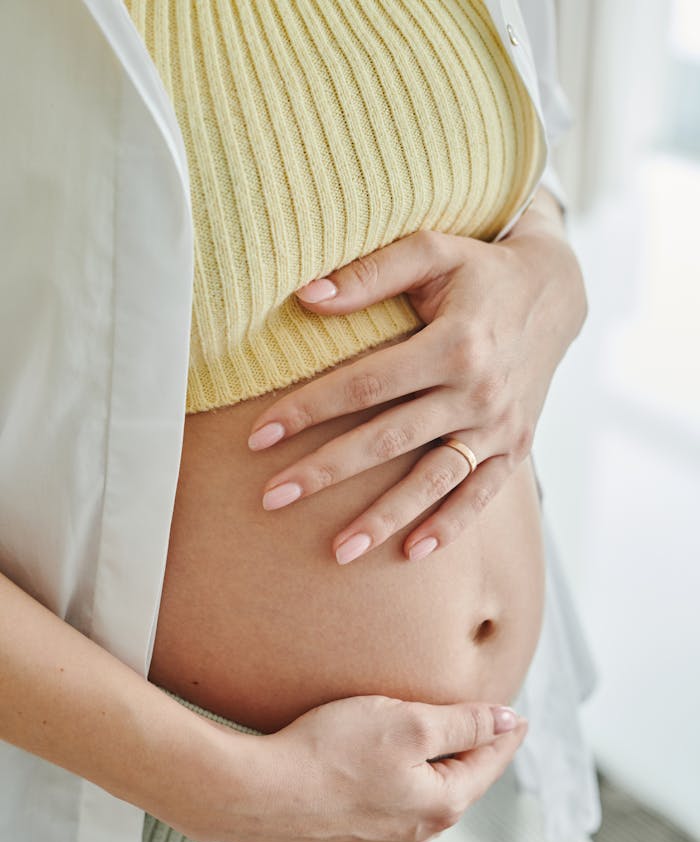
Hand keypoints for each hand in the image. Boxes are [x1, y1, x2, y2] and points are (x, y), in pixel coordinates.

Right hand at [178, 695, 527, 841]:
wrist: (255, 794)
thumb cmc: (331, 752)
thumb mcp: (408, 724)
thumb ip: (462, 725)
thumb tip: (508, 721)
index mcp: (438, 805)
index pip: (486, 765)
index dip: (503, 735)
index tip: (518, 717)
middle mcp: (412, 836)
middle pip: (453, 787)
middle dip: (468, 758)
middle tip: (479, 730)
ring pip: (416, 806)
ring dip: (428, 778)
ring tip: (430, 753)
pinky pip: (381, 818)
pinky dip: (392, 794)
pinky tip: (378, 781)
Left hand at [247, 189, 586, 563]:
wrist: (555, 295)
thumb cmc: (481, 272)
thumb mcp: (433, 251)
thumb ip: (372, 274)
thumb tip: (305, 295)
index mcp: (455, 344)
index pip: (365, 385)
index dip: (309, 409)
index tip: (259, 436)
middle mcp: (478, 392)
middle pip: (388, 440)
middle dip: (327, 472)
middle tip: (273, 498)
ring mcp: (499, 426)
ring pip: (433, 480)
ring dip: (385, 517)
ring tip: (338, 550)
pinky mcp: (515, 447)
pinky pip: (480, 494)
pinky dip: (450, 525)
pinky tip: (412, 553)